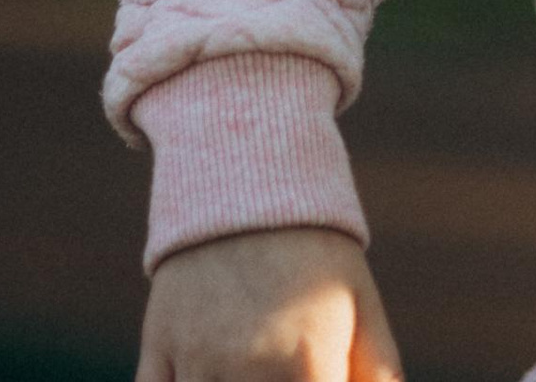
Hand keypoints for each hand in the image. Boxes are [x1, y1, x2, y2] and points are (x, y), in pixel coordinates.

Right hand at [137, 226, 401, 381]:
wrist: (249, 173)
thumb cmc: (317, 248)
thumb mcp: (361, 304)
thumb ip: (378, 373)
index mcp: (309, 365)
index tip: (316, 378)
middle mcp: (248, 368)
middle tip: (281, 371)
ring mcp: (197, 358)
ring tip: (248, 367)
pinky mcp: (158, 346)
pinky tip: (202, 373)